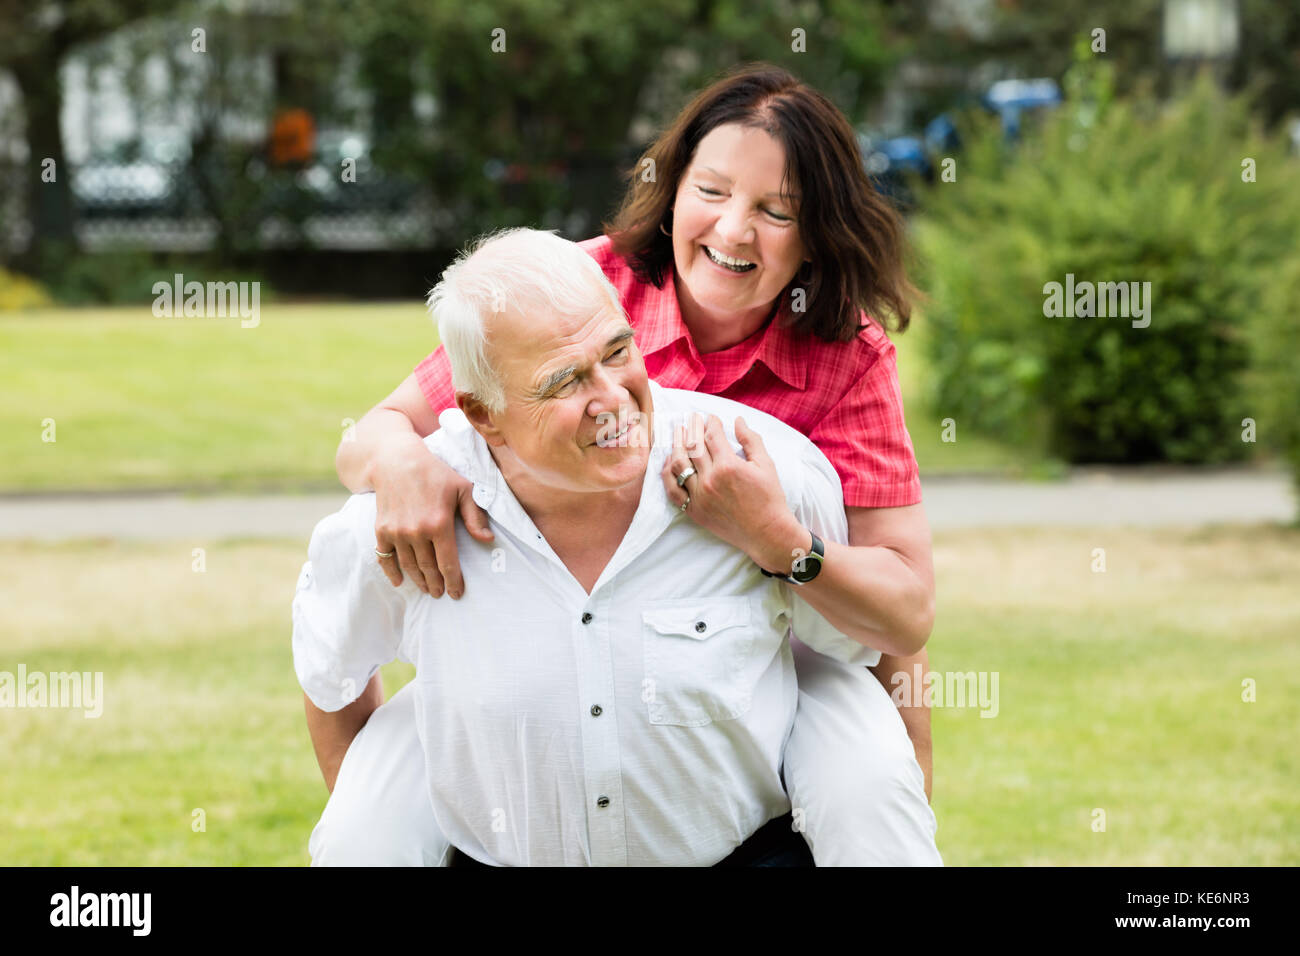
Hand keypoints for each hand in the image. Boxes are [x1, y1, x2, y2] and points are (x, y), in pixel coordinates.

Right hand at [371, 438, 493, 596]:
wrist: (397, 461)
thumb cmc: (435, 473)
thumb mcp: (463, 488)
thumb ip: (475, 516)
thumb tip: (487, 539)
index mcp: (439, 524)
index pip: (448, 563)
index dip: (453, 581)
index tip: (457, 594)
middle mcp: (417, 532)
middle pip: (428, 569)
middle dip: (437, 584)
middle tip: (441, 594)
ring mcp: (397, 532)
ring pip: (409, 566)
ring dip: (419, 581)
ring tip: (427, 589)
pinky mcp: (381, 530)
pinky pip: (385, 558)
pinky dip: (392, 572)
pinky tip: (400, 582)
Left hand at [661, 412, 803, 569]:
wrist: (766, 532)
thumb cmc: (769, 498)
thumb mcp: (766, 464)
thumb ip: (750, 440)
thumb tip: (737, 420)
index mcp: (729, 466)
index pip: (712, 435)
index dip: (710, 423)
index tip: (710, 418)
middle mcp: (710, 479)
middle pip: (692, 445)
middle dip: (691, 428)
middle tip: (691, 419)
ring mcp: (699, 496)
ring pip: (678, 464)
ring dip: (676, 445)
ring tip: (677, 434)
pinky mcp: (694, 510)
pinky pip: (672, 490)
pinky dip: (668, 474)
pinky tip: (669, 462)